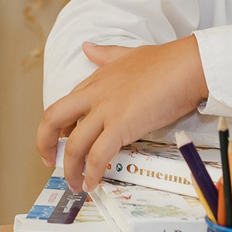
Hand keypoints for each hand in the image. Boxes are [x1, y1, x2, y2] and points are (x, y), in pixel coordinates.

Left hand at [36, 39, 210, 192]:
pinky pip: (98, 156)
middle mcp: (94, 95)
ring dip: (71, 169)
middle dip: (44, 144)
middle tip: (50, 162)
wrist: (187, 67)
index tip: (60, 141)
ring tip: (75, 184)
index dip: (58, 126)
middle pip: (53, 119)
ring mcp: (106, 111)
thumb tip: (86, 47)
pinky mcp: (121, 126)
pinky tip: (93, 183)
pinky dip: (92, 173)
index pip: (65, 105)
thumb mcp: (127, 54)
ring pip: (74, 145)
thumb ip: (105, 54)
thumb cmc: (166, 61)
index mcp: (95, 80)